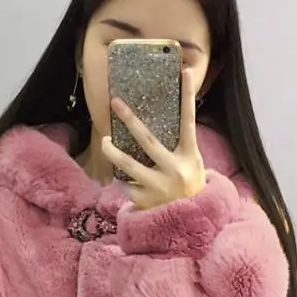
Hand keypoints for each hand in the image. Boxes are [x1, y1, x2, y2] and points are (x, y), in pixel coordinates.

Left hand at [102, 67, 207, 210]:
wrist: (190, 224)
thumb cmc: (189, 187)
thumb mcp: (192, 164)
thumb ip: (180, 146)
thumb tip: (166, 119)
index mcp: (189, 156)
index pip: (188, 121)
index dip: (187, 97)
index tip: (184, 71)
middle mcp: (174, 170)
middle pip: (148, 140)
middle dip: (130, 120)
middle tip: (116, 102)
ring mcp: (158, 186)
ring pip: (128, 164)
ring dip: (112, 151)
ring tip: (104, 141)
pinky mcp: (145, 200)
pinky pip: (126, 184)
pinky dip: (122, 180)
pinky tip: (120, 178)